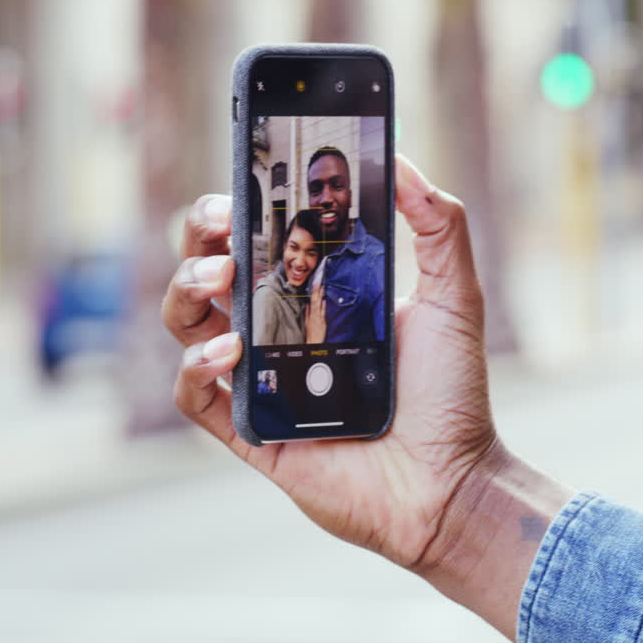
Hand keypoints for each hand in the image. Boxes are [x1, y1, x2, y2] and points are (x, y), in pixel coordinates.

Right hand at [162, 156, 501, 572]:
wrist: (451, 482)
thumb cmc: (453, 394)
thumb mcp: (455, 296)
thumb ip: (439, 224)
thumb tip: (401, 160)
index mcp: (318, 293)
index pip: (260, 237)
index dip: (239, 207)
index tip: (244, 182)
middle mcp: (280, 331)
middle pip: (209, 269)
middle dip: (201, 238)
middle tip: (223, 227)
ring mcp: (261, 380)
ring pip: (187, 323)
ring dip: (188, 290)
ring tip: (221, 282)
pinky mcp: (249, 431)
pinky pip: (193, 394)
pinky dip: (195, 366)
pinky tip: (230, 352)